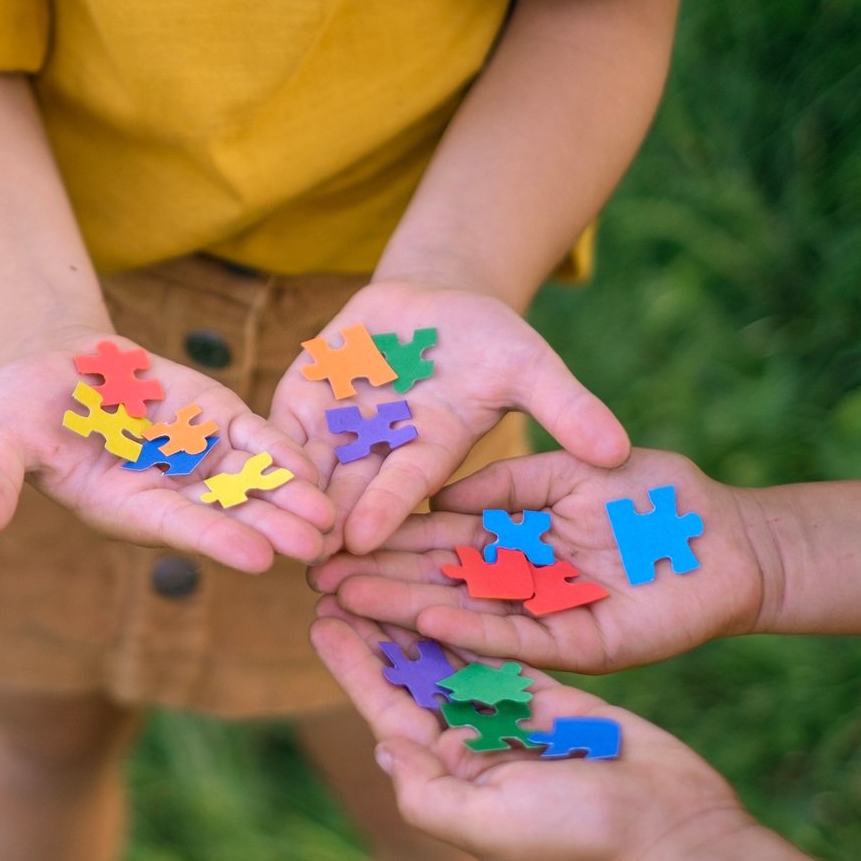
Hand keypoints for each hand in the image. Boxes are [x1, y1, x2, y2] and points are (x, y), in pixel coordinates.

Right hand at [0, 339, 336, 572]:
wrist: (53, 365)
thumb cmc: (18, 408)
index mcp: (121, 506)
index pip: (174, 526)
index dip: (215, 539)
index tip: (257, 557)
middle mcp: (167, 492)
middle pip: (227, 513)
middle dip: (271, 527)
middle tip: (316, 545)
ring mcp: (196, 459)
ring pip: (252, 483)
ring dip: (291, 499)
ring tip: (333, 515)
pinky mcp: (216, 423)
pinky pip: (256, 440)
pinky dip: (286, 453)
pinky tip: (322, 467)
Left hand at [267, 281, 630, 556]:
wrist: (434, 300)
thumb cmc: (491, 338)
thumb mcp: (531, 364)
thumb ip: (567, 405)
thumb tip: (620, 451)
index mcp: (432, 452)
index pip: (404, 489)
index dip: (383, 510)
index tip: (363, 538)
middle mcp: (380, 455)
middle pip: (347, 494)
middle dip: (322, 524)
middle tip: (296, 560)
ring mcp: (339, 430)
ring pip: (305, 469)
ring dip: (284, 496)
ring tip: (259, 523)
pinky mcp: (303, 402)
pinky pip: (276, 428)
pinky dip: (260, 447)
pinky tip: (239, 467)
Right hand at [310, 449, 782, 672]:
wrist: (736, 538)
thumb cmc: (662, 495)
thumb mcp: (571, 470)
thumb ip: (509, 483)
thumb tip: (441, 495)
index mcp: (515, 542)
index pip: (438, 541)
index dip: (388, 538)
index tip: (335, 532)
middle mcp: (519, 586)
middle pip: (435, 582)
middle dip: (375, 580)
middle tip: (314, 579)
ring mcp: (544, 620)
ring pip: (461, 616)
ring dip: (402, 609)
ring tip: (344, 604)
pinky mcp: (577, 648)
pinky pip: (515, 641)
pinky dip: (468, 631)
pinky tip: (420, 619)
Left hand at [310, 601, 751, 860]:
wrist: (670, 834)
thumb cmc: (577, 838)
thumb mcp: (486, 825)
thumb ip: (427, 791)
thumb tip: (384, 748)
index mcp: (448, 779)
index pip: (388, 714)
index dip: (353, 667)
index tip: (319, 620)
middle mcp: (472, 747)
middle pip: (413, 678)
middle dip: (377, 632)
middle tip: (341, 577)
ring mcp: (513, 719)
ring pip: (453, 658)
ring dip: (418, 618)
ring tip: (385, 570)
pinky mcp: (554, 696)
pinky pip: (504, 651)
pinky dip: (474, 621)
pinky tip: (446, 584)